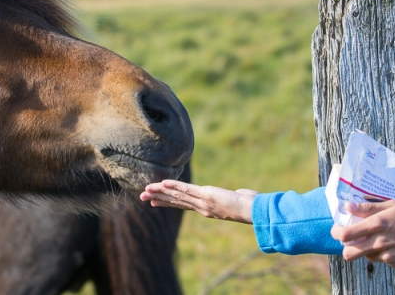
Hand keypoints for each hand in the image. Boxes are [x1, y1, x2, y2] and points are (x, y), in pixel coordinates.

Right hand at [140, 180, 258, 223]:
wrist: (252, 210)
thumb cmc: (250, 205)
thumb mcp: (238, 199)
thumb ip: (236, 196)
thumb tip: (242, 193)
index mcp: (206, 208)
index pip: (182, 204)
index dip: (167, 202)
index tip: (154, 202)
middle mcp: (201, 207)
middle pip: (175, 201)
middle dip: (158, 198)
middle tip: (142, 197)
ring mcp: (202, 202)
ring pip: (177, 195)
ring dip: (161, 192)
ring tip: (146, 190)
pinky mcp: (206, 195)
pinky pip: (186, 190)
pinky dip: (174, 186)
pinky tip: (162, 183)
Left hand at [330, 200, 394, 268]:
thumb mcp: (393, 204)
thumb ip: (369, 207)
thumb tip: (348, 206)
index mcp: (378, 224)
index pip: (345, 235)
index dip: (336, 232)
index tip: (338, 227)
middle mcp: (380, 242)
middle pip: (349, 254)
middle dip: (346, 245)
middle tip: (351, 236)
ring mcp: (387, 256)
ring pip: (364, 256)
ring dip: (364, 247)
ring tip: (376, 235)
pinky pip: (380, 259)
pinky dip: (380, 251)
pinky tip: (392, 241)